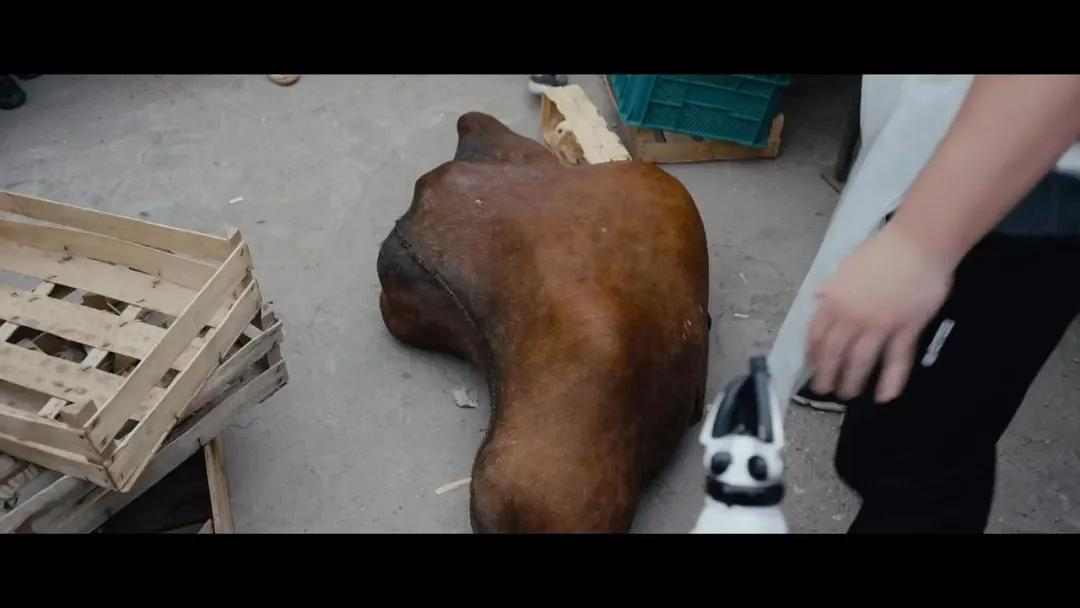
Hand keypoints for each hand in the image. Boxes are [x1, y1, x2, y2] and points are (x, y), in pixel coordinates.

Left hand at [807, 224, 953, 402]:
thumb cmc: (883, 250)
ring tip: (847, 394)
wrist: (918, 244)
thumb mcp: (847, 266)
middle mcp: (852, 316)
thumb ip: (833, 287)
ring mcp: (879, 325)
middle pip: (834, 353)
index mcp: (834, 299)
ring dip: (852, 381)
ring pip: (860, 361)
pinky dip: (891, 380)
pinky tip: (885, 396)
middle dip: (826, 374)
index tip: (811, 365)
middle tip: (823, 390)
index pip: (815, 333)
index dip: (812, 353)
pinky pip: (896, 360)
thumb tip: (817, 296)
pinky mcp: (906, 329)